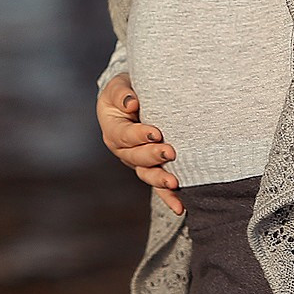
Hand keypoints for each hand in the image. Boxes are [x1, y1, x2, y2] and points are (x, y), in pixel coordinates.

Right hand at [98, 72, 183, 215]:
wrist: (135, 101)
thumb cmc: (127, 91)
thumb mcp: (119, 86)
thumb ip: (123, 93)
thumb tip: (131, 103)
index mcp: (113, 130)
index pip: (124, 135)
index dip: (139, 135)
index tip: (156, 132)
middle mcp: (123, 150)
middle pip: (136, 157)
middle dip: (153, 156)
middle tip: (170, 152)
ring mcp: (138, 163)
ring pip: (147, 175)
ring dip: (160, 180)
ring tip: (174, 182)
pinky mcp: (152, 170)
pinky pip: (160, 187)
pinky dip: (169, 197)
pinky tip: (180, 207)